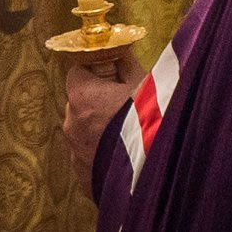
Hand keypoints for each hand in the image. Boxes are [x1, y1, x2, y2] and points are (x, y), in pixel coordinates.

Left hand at [64, 54, 145, 181]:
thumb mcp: (143, 83)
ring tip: (126, 137)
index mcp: (82, 96)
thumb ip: (126, 65)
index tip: (109, 78)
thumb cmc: (151, 118)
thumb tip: (120, 52)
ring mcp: (75, 154)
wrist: (160, 166)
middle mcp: (71, 124)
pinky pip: (88, 160)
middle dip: (95, 105)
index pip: (76, 74)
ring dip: (97, 133)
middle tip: (121, 109)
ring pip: (82, 134)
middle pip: (78, 106)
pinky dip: (101, 157)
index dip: (93, 75)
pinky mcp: (83, 179)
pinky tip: (123, 158)